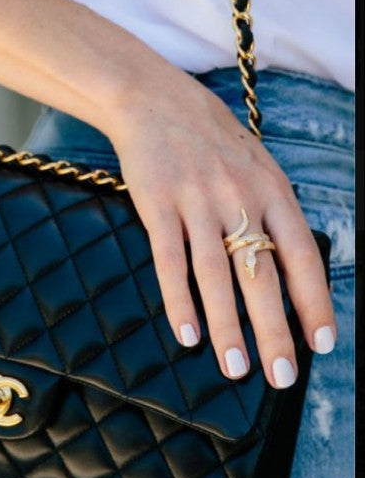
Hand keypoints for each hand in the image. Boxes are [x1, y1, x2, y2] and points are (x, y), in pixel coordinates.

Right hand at [106, 64, 335, 388]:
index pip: (302, 254)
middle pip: (262, 275)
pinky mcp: (158, 204)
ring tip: (236, 367)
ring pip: (217, 275)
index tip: (322, 343)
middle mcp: (239, 198)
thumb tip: (288, 266)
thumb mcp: (257, 164)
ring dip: (228, 327)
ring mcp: (197, 201)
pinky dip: (179, 300)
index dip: (314, 301)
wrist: (155, 101)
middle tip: (281, 376)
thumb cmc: (210, 138)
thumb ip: (273, 209)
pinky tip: (187, 333)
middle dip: (275, 331)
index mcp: (272, 189)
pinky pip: (171, 261)